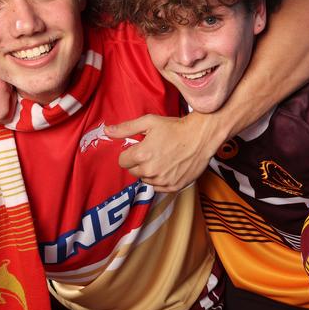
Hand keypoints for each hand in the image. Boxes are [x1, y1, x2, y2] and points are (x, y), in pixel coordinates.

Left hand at [105, 113, 221, 192]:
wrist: (201, 137)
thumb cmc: (175, 127)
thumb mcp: (149, 122)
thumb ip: (126, 128)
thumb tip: (107, 131)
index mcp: (142, 155)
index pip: (122, 161)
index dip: (129, 153)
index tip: (139, 148)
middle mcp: (150, 170)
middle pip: (133, 172)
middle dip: (138, 163)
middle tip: (151, 152)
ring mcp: (162, 181)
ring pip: (146, 179)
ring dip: (149, 171)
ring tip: (162, 158)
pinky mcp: (173, 187)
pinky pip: (158, 187)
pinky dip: (160, 179)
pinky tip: (168, 167)